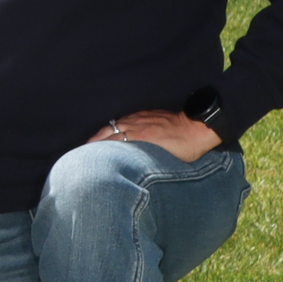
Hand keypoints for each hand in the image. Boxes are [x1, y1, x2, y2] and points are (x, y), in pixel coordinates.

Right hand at [91, 110, 220, 162]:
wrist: (199, 127)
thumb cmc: (186, 148)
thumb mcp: (164, 160)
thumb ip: (144, 161)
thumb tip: (130, 168)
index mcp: (140, 138)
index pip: (110, 142)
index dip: (96, 150)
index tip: (86, 158)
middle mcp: (136, 126)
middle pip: (107, 132)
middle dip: (93, 142)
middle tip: (83, 152)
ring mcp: (140, 118)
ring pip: (114, 125)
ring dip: (102, 134)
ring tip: (92, 143)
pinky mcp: (146, 113)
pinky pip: (124, 119)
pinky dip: (114, 126)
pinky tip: (111, 132)